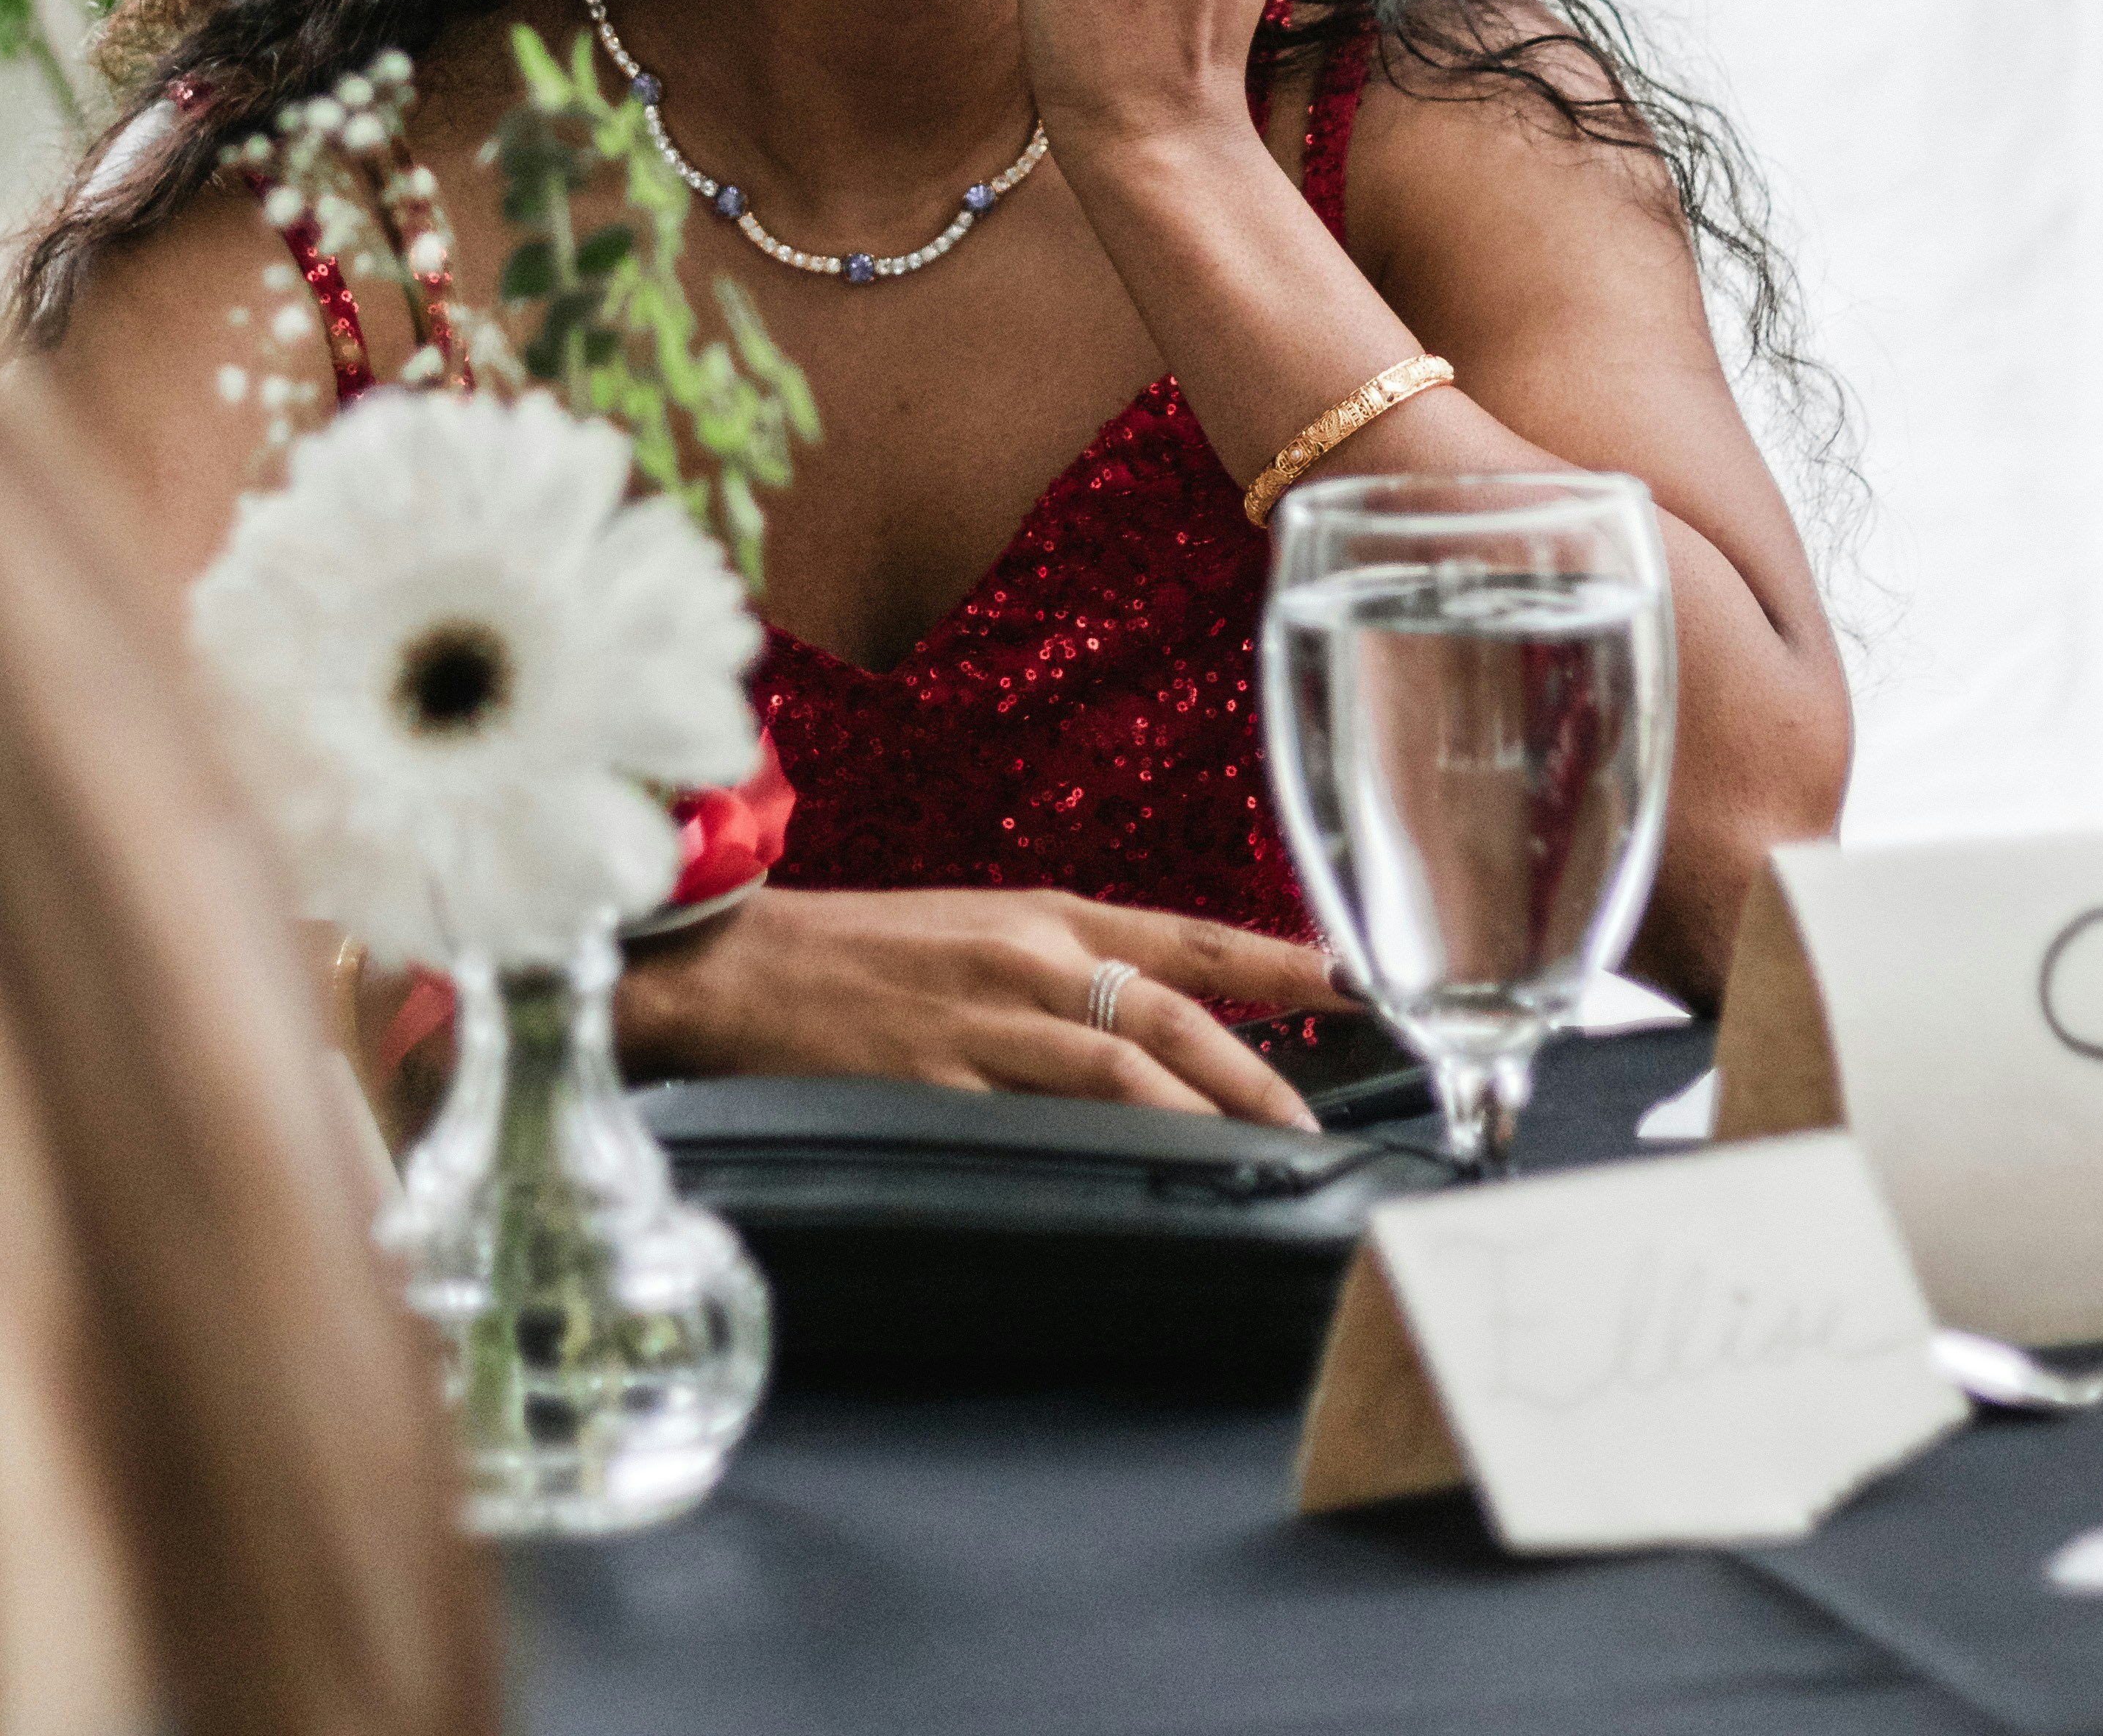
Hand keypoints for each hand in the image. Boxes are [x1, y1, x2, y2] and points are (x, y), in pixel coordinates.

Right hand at [613, 883, 1333, 1126]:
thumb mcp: (982, 933)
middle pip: (1173, 1015)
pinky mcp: (937, 1088)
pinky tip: (1134, 1186)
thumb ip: (1071, 973)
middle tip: (1317, 1128)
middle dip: (1260, 1074)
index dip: (1281, 960)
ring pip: (1120, 1072)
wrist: (744, 968)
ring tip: (1259, 1161)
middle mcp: (1028, 961)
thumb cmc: (865, 955)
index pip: (1189, 939)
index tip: (1358, 983)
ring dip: (1200, 1119)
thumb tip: (1164, 1027)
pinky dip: (1096, 1157)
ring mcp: (984, 1027)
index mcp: (1045, 917)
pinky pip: (1035, 1129)